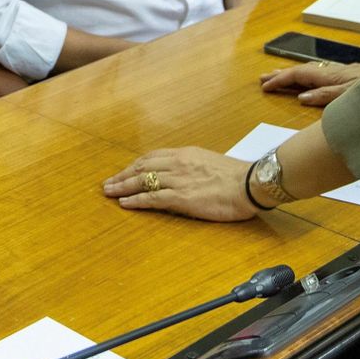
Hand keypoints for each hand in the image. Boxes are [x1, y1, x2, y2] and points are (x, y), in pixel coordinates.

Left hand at [103, 147, 257, 220]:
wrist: (251, 183)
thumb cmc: (237, 177)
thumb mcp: (211, 164)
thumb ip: (194, 168)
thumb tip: (186, 176)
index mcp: (186, 154)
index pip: (152, 157)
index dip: (135, 165)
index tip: (125, 172)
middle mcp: (178, 163)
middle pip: (142, 167)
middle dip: (123, 175)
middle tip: (108, 183)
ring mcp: (178, 180)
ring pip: (142, 181)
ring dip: (122, 187)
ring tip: (109, 192)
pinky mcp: (181, 197)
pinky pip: (151, 198)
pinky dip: (135, 200)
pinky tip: (124, 203)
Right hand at [259, 60, 359, 106]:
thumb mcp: (351, 96)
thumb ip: (327, 96)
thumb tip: (301, 97)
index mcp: (332, 76)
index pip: (299, 75)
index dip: (281, 80)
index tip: (264, 86)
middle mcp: (336, 72)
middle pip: (303, 71)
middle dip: (282, 75)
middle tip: (263, 79)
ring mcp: (344, 73)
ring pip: (313, 72)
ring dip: (294, 75)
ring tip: (280, 77)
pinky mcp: (352, 76)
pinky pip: (323, 75)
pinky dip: (309, 77)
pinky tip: (312, 81)